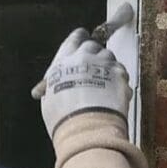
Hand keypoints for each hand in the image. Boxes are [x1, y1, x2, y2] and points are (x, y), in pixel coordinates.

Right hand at [31, 10, 132, 139]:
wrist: (86, 128)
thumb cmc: (64, 117)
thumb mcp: (49, 99)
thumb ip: (51, 86)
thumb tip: (45, 89)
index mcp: (64, 60)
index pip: (74, 39)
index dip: (79, 39)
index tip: (82, 39)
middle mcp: (84, 57)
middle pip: (93, 45)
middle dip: (94, 55)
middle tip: (92, 68)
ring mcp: (105, 64)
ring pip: (109, 57)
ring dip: (107, 66)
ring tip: (103, 85)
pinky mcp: (121, 75)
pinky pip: (121, 71)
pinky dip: (119, 80)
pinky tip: (113, 93)